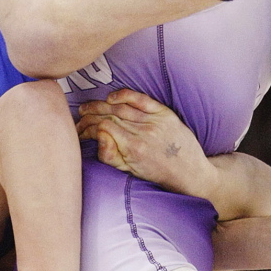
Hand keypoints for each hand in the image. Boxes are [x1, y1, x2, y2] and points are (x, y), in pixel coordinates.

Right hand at [76, 89, 214, 196]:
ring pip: (121, 107)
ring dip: (101, 105)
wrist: (190, 173)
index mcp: (133, 148)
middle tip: (80, 117)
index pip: (102, 129)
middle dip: (90, 116)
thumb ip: (110, 156)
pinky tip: (111, 97)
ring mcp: (155, 121)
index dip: (88, 128)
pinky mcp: (165, 114)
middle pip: (109, 116)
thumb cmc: (158, 175)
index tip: (81, 130)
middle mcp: (143, 132)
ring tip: (89, 108)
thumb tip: (96, 137)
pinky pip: (141, 99)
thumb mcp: (131, 172)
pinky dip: (124, 95)